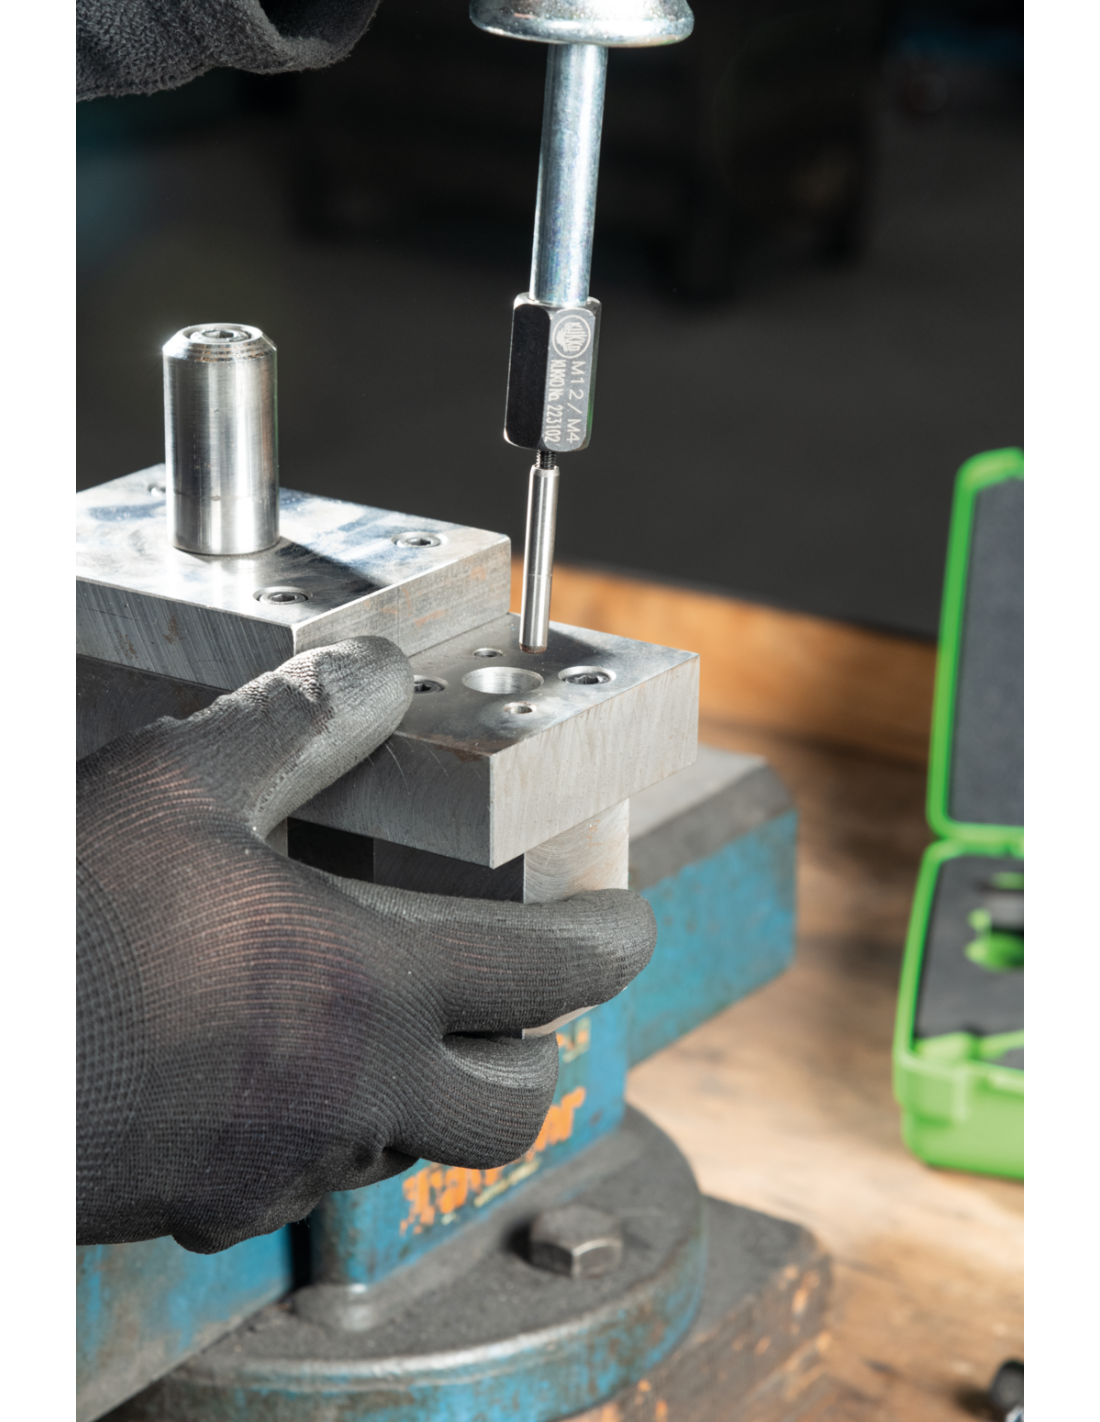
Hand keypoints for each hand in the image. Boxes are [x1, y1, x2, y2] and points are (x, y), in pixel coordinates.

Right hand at [77, 637, 655, 1253]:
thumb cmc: (58, 922)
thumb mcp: (178, 784)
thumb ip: (296, 727)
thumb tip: (374, 672)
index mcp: (369, 987)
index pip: (547, 975)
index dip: (610, 942)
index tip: (629, 924)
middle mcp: (351, 1094)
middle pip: (515, 1106)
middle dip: (541, 1049)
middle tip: (527, 996)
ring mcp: (286, 1163)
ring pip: (416, 1144)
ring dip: (435, 1086)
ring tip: (401, 1020)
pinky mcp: (218, 1203)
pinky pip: (314, 1174)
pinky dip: (333, 1123)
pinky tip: (283, 1069)